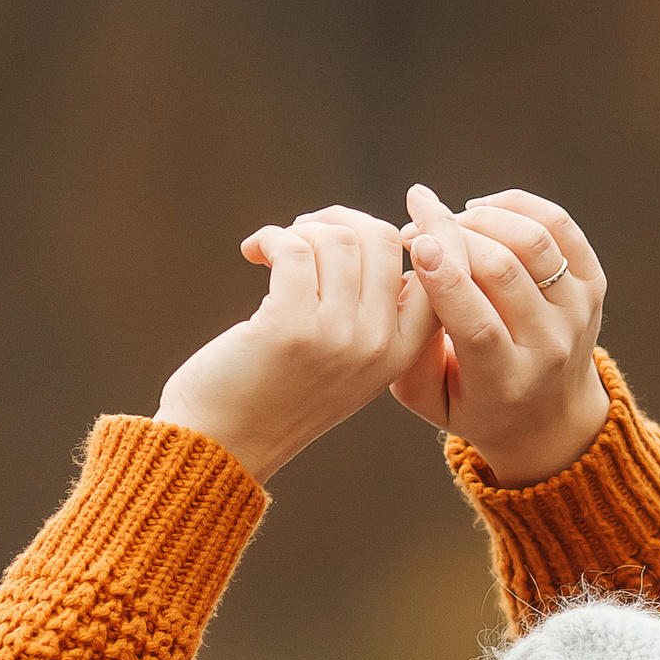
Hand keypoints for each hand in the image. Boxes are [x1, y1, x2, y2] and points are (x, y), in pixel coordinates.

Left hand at [157, 207, 437, 482]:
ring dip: (298, 230)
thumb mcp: (345, 361)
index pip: (438, 269)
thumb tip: (367, 234)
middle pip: (379, 240)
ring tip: (272, 248)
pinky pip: (292, 249)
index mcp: (400, 353)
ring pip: (335, 239)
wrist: (221, 445)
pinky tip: (253, 251)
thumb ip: (371, 312)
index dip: (414, 228)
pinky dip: (270, 237)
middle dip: (336, 221)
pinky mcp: (289, 327)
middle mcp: (377, 346)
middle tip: (301, 232)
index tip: (381, 213)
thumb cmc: (277, 393)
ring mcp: (336, 337)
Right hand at [388, 184, 609, 484]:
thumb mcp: (427, 397)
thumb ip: (408, 352)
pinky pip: (558, 225)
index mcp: (506, 383)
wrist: (548, 416)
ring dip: (480, 219)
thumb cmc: (472, 401)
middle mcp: (550, 348)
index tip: (415, 242)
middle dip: (452, 237)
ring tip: (446, 224)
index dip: (447, 280)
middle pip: (503, 271)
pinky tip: (481, 211)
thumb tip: (409, 282)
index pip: (478, 326)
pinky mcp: (592, 284)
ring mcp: (577, 313)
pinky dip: (515, 205)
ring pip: (531, 241)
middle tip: (414, 229)